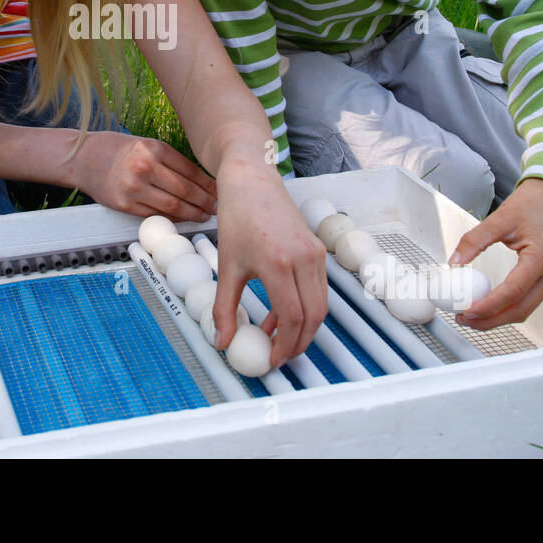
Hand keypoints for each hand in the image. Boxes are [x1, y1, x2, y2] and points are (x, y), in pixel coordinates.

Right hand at [71, 130, 218, 223]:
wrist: (85, 158)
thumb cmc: (119, 151)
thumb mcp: (147, 146)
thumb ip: (171, 162)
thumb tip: (202, 182)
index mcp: (153, 149)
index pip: (190, 170)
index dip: (207, 184)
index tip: (219, 191)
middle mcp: (144, 167)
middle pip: (184, 190)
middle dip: (204, 201)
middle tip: (216, 207)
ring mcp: (133, 188)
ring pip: (172, 206)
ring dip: (192, 213)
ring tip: (203, 215)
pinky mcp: (124, 205)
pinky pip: (155, 215)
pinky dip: (172, 218)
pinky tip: (182, 218)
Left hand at [208, 158, 327, 367]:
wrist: (253, 183)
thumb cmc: (237, 219)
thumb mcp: (227, 265)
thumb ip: (224, 307)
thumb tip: (222, 342)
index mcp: (278, 262)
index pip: (292, 317)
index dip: (284, 345)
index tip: (270, 360)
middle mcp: (303, 259)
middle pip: (313, 316)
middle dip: (299, 343)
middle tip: (279, 357)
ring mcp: (315, 254)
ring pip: (320, 305)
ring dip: (303, 327)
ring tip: (276, 338)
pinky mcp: (318, 250)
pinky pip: (318, 289)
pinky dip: (305, 308)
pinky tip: (280, 314)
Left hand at [447, 177, 542, 328]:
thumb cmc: (529, 205)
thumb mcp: (498, 218)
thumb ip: (474, 240)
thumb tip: (454, 263)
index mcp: (542, 257)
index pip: (513, 291)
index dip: (488, 305)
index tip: (466, 310)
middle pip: (521, 309)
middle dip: (491, 320)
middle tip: (464, 319)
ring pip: (526, 309)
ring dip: (498, 317)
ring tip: (472, 316)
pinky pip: (528, 301)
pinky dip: (507, 308)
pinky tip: (488, 307)